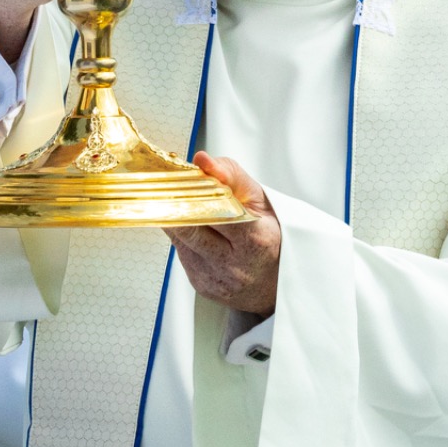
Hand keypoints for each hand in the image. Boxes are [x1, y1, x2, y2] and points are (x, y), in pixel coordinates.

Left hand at [166, 153, 280, 315]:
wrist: (275, 280)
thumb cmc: (270, 234)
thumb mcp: (261, 200)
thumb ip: (232, 175)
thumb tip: (202, 160)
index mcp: (255, 240)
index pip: (214, 212)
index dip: (194, 194)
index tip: (181, 179)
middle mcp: (234, 264)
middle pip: (189, 228)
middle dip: (177, 206)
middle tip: (171, 189)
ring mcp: (216, 278)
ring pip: (181, 240)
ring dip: (179, 221)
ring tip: (188, 209)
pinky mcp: (202, 286)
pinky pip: (183, 256)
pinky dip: (185, 240)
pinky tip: (199, 234)